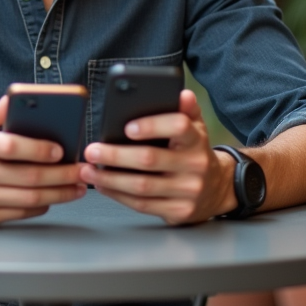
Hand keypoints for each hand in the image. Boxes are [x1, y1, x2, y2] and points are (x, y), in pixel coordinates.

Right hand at [0, 96, 85, 227]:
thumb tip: (19, 96)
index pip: (12, 146)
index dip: (40, 149)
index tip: (62, 150)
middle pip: (28, 176)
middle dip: (61, 175)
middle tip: (81, 172)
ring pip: (28, 198)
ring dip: (59, 194)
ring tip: (77, 187)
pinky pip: (20, 213)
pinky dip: (41, 206)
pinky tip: (53, 198)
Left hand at [78, 90, 234, 224]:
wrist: (217, 189)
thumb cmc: (194, 152)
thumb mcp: (196, 128)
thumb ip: (186, 110)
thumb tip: (182, 93)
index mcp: (196, 140)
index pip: (178, 127)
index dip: (152, 126)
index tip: (127, 127)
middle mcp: (195, 165)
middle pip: (150, 159)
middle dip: (116, 155)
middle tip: (92, 150)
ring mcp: (187, 191)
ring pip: (142, 186)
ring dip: (110, 179)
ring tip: (88, 171)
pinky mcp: (178, 212)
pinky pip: (143, 205)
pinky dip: (118, 195)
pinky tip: (103, 186)